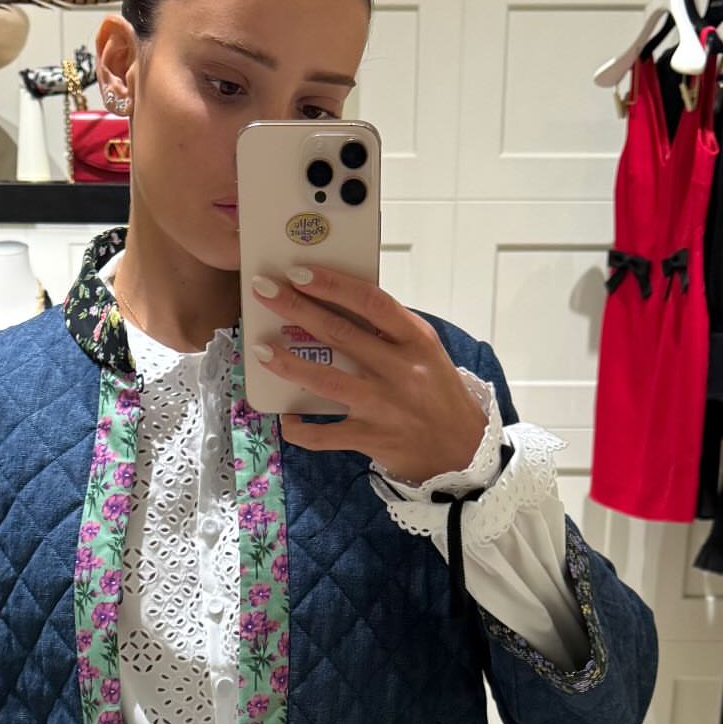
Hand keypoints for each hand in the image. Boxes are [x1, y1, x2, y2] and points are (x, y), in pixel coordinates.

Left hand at [248, 262, 487, 483]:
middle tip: (264, 290)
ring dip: (288, 364)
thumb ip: (390, 331)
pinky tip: (286, 418)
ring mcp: (384, 406)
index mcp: (417, 341)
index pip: (371, 302)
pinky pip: (325, 435)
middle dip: (296, 309)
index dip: (333, 285)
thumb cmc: (438, 393)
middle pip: (340, 334)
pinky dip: (301, 428)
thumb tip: (339, 304)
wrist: (462, 450)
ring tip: (259, 348)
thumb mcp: (426, 352)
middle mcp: (401, 371)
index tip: (299, 272)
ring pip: (326, 381)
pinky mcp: (371, 438)